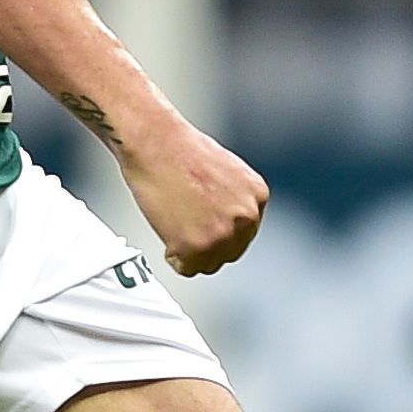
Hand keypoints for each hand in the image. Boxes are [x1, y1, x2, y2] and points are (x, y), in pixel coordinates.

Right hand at [118, 116, 268, 274]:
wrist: (156, 142)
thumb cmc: (180, 150)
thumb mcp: (226, 171)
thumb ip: (232, 199)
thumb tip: (224, 218)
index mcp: (257, 196)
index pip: (244, 233)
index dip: (219, 231)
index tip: (204, 226)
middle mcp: (246, 217)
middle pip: (229, 252)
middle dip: (207, 244)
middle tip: (186, 228)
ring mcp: (222, 234)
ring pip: (208, 264)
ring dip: (190, 252)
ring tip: (175, 226)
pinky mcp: (197, 247)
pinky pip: (186, 269)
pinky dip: (173, 257)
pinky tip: (168, 234)